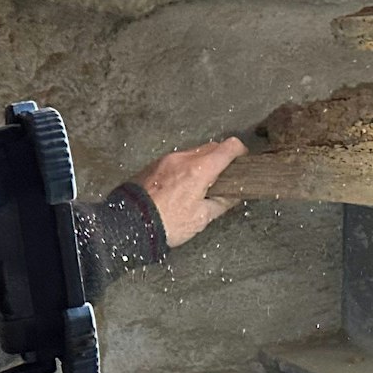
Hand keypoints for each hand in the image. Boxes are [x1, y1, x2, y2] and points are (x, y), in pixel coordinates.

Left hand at [128, 136, 245, 248]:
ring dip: (203, 163)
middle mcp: (183, 159)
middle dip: (222, 158)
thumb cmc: (165, 223)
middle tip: (225, 177)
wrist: (128, 225)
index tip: (243, 161)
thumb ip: (222, 203)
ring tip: (202, 185)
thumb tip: (234, 195)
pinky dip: (186, 167)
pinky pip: (178, 159)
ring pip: (194, 152)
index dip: (241, 152)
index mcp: (199, 170)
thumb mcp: (201, 218)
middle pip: (212, 147)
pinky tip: (183, 186)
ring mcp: (167, 160)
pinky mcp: (154, 165)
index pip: (229, 147)